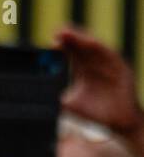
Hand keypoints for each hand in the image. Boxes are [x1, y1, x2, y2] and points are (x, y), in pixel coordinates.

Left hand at [55, 25, 143, 156]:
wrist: (117, 124)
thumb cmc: (94, 114)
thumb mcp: (70, 104)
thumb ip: (55, 98)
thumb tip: (35, 97)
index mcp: (82, 69)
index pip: (71, 52)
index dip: (62, 45)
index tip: (52, 41)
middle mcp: (95, 64)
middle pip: (81, 46)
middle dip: (71, 38)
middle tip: (59, 32)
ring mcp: (109, 65)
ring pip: (95, 48)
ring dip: (84, 39)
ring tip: (72, 34)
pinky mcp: (122, 69)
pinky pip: (112, 56)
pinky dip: (102, 49)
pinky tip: (92, 43)